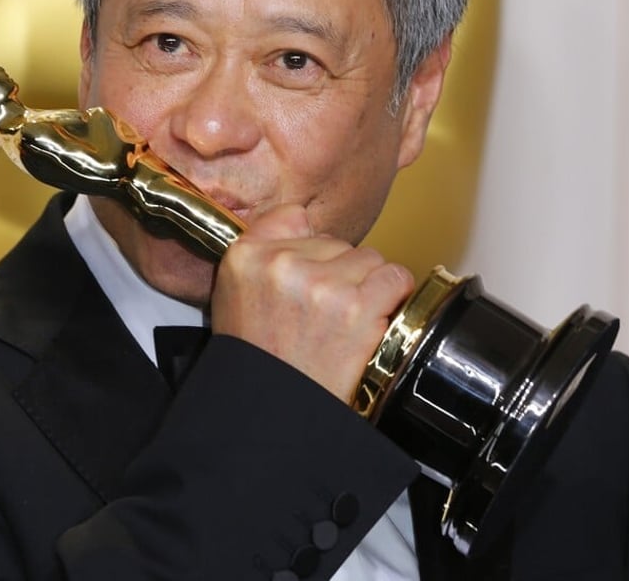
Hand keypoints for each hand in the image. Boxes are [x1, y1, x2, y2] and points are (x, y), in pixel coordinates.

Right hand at [210, 204, 415, 402]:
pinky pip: (394, 277)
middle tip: (323, 313)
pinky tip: (374, 319)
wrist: (274, 412)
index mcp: (245, 256)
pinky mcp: (356, 306)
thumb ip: (262, 254)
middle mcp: (281, 263)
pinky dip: (393, 296)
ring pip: (368, 258)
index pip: (292, 216)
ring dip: (366, 286)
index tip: (309, 267)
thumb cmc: (258, 360)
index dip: (307, 245)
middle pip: (335, 242)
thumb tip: (303, 224)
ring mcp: (321, 283)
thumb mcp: (234, 296)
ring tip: (344, 322)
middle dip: (337, 272)